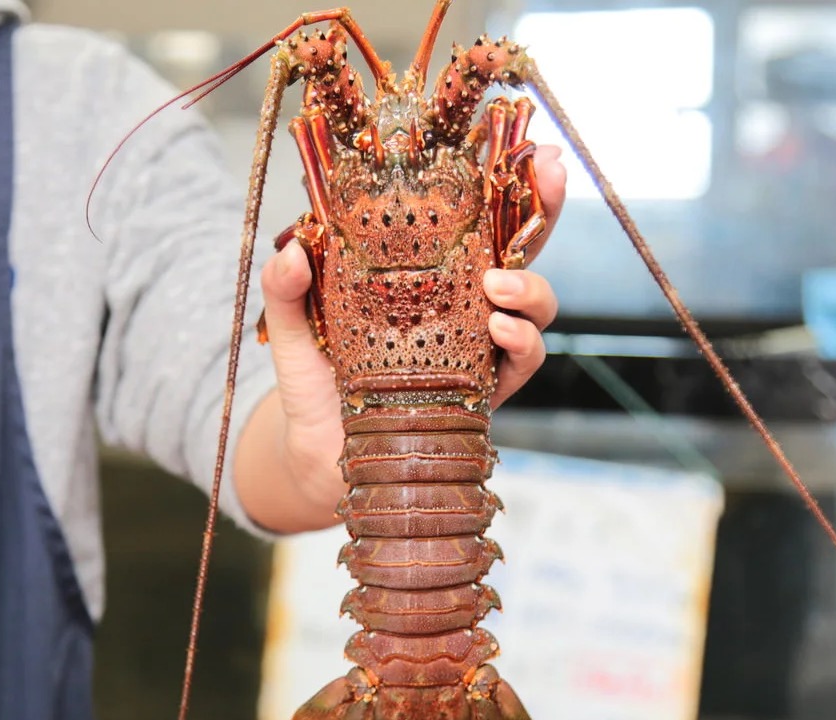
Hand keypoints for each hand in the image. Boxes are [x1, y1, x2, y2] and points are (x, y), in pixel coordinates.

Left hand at [234, 145, 565, 532]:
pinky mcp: (485, 391)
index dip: (507, 180)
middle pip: (523, 248)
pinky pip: (524, 360)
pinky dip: (522, 341)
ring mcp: (481, 347)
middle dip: (546, 209)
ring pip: (536, 304)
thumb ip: (288, 286)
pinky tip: (500, 330)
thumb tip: (295, 249)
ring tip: (499, 286)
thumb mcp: (295, 324)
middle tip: (548, 177)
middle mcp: (465, 303)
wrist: (319, 457)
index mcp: (429, 273)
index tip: (530, 146)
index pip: (474, 219)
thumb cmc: (315, 382)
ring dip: (530, 286)